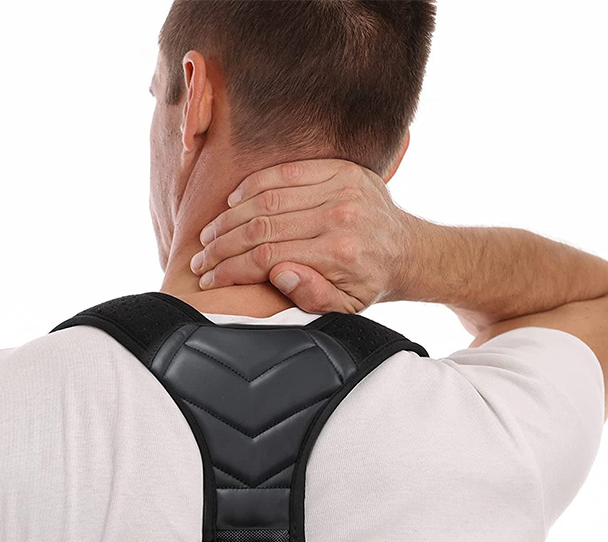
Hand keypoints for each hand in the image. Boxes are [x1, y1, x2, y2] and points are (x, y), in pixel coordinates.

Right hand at [191, 159, 421, 312]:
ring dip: (230, 216)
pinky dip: (254, 185)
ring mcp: (340, 187)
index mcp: (338, 253)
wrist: (407, 250)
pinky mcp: (340, 169)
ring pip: (267, 198)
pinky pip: (286, 171)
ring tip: (209, 234)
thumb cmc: (369, 284)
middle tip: (199, 259)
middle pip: (261, 227)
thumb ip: (313, 296)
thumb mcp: (346, 307)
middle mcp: (338, 216)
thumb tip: (279, 273)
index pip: (266, 257)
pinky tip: (233, 201)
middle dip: (222, 245)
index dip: (230, 269)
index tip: (209, 279)